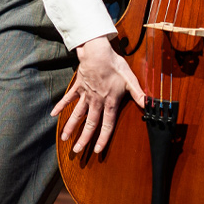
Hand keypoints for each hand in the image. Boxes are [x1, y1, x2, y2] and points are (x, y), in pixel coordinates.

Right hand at [51, 36, 145, 155]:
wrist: (97, 52)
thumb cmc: (115, 65)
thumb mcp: (130, 79)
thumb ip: (139, 94)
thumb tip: (150, 105)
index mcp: (109, 102)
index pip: (107, 125)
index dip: (102, 139)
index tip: (96, 150)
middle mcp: (96, 102)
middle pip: (89, 124)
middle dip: (83, 138)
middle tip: (76, 150)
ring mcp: (85, 95)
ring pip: (77, 114)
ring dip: (70, 127)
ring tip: (64, 138)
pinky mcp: (78, 87)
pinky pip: (68, 98)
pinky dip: (61, 106)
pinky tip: (53, 115)